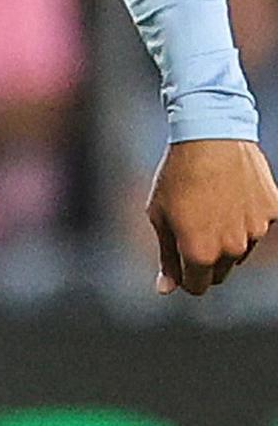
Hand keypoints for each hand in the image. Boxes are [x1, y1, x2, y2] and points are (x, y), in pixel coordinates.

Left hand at [147, 137, 277, 294]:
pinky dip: (247, 218)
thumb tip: (166, 289)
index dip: (185, 278)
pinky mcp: (273, 211)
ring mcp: (257, 230)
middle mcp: (234, 248)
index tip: (180, 264)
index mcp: (201, 253)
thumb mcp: (159, 217)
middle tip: (193, 232)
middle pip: (221, 272)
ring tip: (212, 207)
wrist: (210, 136)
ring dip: (228, 239)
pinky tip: (232, 196)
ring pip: (241, 250)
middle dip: (206, 261)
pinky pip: (259, 226)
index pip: (197, 286)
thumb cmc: (177, 175)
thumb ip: (166, 257)